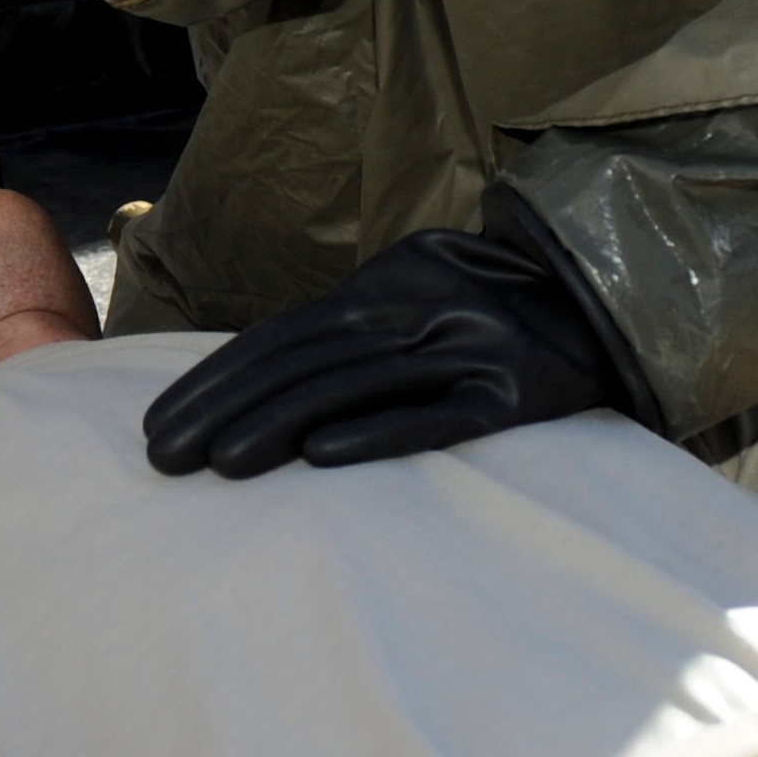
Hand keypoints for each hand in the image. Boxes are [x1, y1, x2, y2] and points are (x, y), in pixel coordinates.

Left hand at [143, 219, 639, 476]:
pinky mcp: (510, 398)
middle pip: (299, 364)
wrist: (600, 300)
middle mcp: (412, 314)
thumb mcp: (409, 295)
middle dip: (222, 410)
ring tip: (217, 466)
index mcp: (378, 291)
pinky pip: (436, 419)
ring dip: (276, 425)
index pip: (277, 339)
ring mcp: (461, 352)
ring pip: (351, 388)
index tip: (157, 423)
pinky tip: (320, 459)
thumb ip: (343, 332)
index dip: (214, 380)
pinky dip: (377, 434)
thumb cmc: (485, 307)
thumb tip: (258, 374)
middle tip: (162, 458)